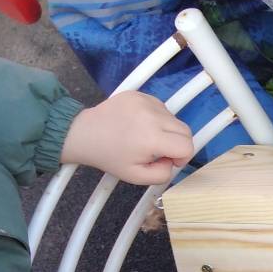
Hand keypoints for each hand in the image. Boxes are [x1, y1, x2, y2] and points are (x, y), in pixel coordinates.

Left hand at [61, 92, 193, 184]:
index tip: (169, 160)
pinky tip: (141, 124)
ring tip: (147, 136)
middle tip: (160, 151)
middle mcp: (152, 116)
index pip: (187, 146)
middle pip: (186, 130)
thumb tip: (172, 161)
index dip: (183, 157)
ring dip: (167, 130)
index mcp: (152, 138)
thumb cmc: (110, 157)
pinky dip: (158, 118)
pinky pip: (162, 108)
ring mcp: (146, 102)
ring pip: (174, 119)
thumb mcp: (137, 177)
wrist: (84, 133)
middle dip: (178, 144)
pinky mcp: (139, 94)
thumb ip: (163, 175)